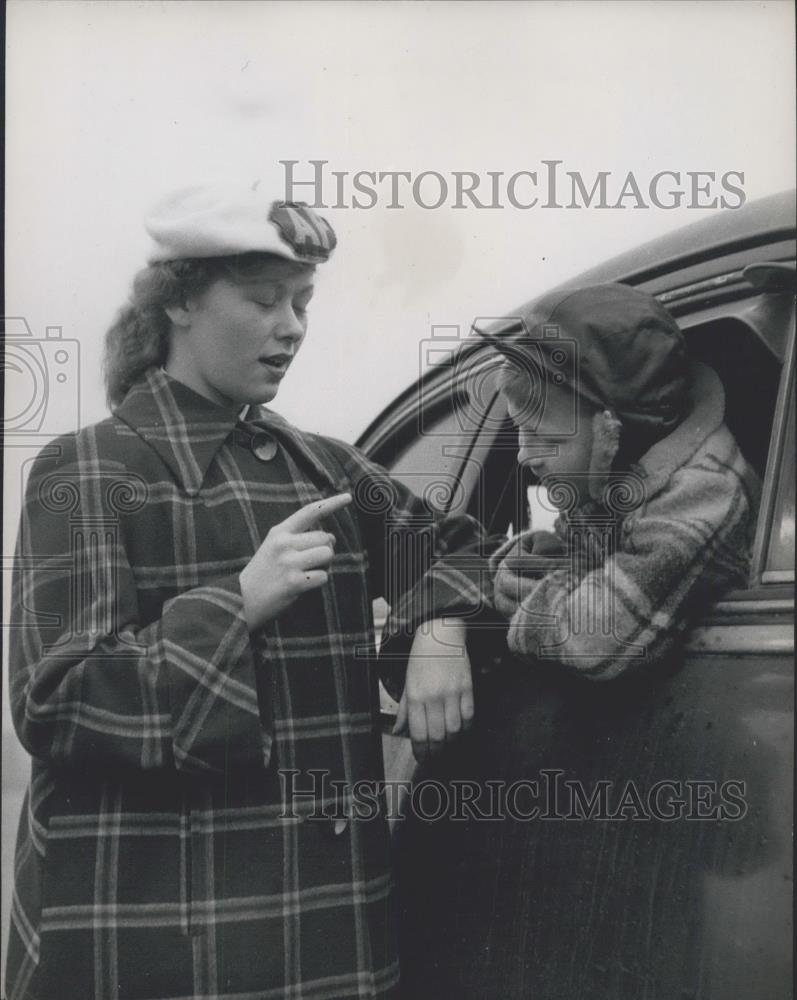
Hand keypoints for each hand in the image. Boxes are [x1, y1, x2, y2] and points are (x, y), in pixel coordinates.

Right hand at [239, 492, 351, 630]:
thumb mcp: (274, 546)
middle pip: (325, 538)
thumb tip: (331, 537)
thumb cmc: (264, 573)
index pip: (309, 512)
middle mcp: (284, 543)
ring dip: (324, 565)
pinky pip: (323, 577)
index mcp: (279, 532)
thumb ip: (299, 538)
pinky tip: (302, 585)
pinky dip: (318, 582)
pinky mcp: (293, 582)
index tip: (348, 497)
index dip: (331, 503)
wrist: (240, 599)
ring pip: (327, 555)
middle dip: (325, 550)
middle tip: (309, 563)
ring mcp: (288, 562)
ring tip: (307, 572)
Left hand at [392, 619, 473, 761]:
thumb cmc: (421, 659)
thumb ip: (404, 710)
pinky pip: (469, 716)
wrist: (440, 634)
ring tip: (447, 745)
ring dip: (451, 742)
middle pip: (437, 736)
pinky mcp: (467, 687)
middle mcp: (433, 696)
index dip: (421, 751)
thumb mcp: (407, 682)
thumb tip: (397, 731)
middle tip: (435, 757)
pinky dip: (466, 728)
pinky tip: (460, 730)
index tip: (422, 758)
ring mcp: (452, 692)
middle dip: (436, 752)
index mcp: (415, 696)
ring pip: (455, 730)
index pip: (418, 733)